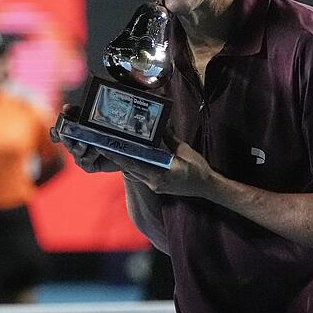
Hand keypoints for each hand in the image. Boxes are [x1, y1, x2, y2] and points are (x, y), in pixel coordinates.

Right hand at [49, 104, 120, 173]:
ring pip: (75, 152)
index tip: (55, 130)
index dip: (55, 134)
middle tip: (65, 133)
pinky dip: (90, 155)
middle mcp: (74, 146)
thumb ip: (78, 112)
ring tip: (86, 141)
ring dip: (80, 146)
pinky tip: (98, 149)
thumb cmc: (106, 130)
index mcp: (72, 134)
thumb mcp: (92, 118)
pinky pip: (85, 162)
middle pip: (66, 143)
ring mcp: (80, 156)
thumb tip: (66, 107)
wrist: (123, 147)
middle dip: (65, 138)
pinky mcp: (89, 166)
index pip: (58, 134)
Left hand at [96, 132, 214, 197]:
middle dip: (117, 158)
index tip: (104, 148)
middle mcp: (153, 182)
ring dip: (125, 162)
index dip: (117, 157)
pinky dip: (135, 166)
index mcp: (158, 175)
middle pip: (129, 169)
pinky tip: (132, 157)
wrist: (208, 187)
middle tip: (105, 145)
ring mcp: (154, 186)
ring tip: (115, 149)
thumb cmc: (198, 169)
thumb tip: (161, 125)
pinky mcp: (157, 186)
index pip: (132, 164)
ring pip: (134, 173)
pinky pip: (141, 175)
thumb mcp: (184, 150)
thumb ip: (169, 139)